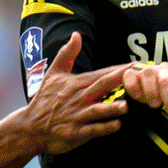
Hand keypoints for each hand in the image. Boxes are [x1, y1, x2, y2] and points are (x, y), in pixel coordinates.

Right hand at [24, 33, 127, 153]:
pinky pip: (92, 130)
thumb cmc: (45, 100)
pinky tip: (117, 125)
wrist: (31, 127)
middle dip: (119, 81)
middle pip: (101, 86)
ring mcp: (77, 116)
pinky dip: (104, 128)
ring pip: (97, 110)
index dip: (118, 70)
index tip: (135, 65)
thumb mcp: (53, 73)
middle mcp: (78, 98)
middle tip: (137, 77)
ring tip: (126, 105)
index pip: (101, 74)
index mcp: (77, 83)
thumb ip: (67, 54)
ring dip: (111, 107)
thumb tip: (76, 34)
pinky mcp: (75, 132)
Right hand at [120, 61, 167, 124]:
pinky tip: (137, 97)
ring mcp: (150, 70)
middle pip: (166, 79)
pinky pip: (130, 76)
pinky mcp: (135, 74)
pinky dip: (132, 86)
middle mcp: (166, 68)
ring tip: (156, 106)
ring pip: (148, 75)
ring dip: (151, 92)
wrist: (161, 82)